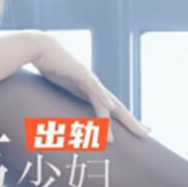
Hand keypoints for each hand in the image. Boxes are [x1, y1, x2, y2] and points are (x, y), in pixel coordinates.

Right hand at [32, 34, 151, 140]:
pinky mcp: (80, 73)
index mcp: (91, 91)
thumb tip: (61, 117)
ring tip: (112, 139)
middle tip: (146, 133)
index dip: (124, 120)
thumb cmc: (49, 67)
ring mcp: (88, 79)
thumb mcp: (59, 88)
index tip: (138, 129)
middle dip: (131, 121)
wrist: (41, 48)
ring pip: (105, 102)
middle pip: (117, 106)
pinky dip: (102, 98)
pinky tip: (110, 109)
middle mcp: (94, 86)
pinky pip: (93, 88)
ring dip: (109, 121)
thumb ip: (64, 101)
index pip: (111, 108)